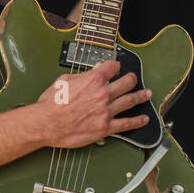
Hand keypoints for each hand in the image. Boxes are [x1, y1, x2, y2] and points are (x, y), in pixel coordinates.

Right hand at [35, 59, 152, 147]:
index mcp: (93, 80)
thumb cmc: (51, 104)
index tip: (117, 67)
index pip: (112, 67)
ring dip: (141, 96)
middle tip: (134, 79)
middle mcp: (103, 94)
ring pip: (130, 100)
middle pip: (126, 83)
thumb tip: (91, 72)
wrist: (46, 123)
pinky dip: (138, 121)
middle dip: (132, 79)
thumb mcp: (64, 81)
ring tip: (147, 94)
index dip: (115, 66)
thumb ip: (81, 76)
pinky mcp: (106, 127)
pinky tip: (144, 119)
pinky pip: (127, 124)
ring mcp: (106, 111)